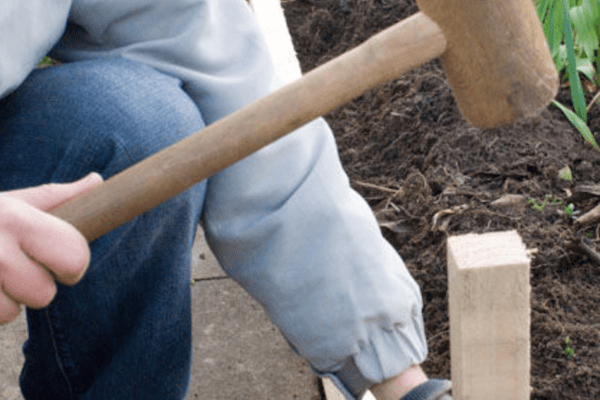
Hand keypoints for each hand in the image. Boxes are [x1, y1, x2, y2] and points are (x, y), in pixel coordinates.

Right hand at [0, 173, 102, 324]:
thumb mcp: (11, 201)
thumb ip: (56, 198)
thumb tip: (97, 181)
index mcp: (17, 219)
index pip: (75, 257)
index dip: (73, 265)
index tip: (60, 262)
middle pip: (44, 295)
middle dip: (35, 287)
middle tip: (16, 269)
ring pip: (11, 313)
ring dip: (3, 301)